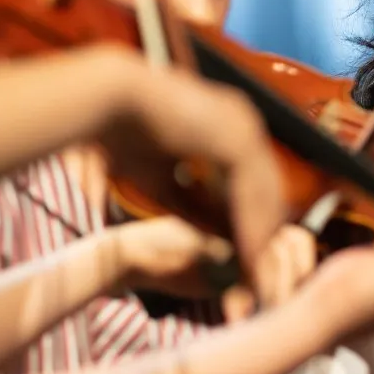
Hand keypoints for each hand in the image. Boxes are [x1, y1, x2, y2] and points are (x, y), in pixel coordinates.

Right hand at [103, 61, 287, 305]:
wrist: (107, 102)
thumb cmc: (123, 135)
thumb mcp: (164, 181)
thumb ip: (193, 203)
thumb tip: (217, 233)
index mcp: (229, 123)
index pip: (252, 178)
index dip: (249, 217)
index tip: (245, 253)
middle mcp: (244, 121)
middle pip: (267, 185)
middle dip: (262, 229)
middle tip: (259, 270)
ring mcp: (245, 126)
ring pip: (265, 191)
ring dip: (260, 233)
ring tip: (255, 272)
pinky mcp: (238, 137)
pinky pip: (252, 191)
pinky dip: (251, 224)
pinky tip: (246, 254)